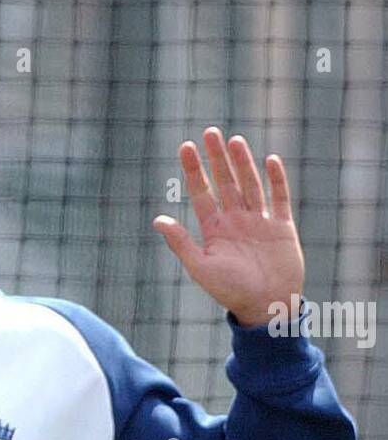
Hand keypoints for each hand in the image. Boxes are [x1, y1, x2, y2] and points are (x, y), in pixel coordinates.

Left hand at [152, 128, 303, 327]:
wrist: (265, 307)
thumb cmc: (230, 292)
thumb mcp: (200, 267)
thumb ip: (181, 242)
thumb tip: (157, 219)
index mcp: (214, 229)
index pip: (202, 192)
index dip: (194, 170)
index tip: (186, 147)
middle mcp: (236, 220)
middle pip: (225, 181)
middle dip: (217, 158)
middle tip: (210, 132)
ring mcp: (259, 221)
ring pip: (250, 184)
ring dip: (243, 163)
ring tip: (234, 141)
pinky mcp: (282, 226)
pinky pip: (279, 198)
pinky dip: (276, 179)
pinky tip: (270, 160)